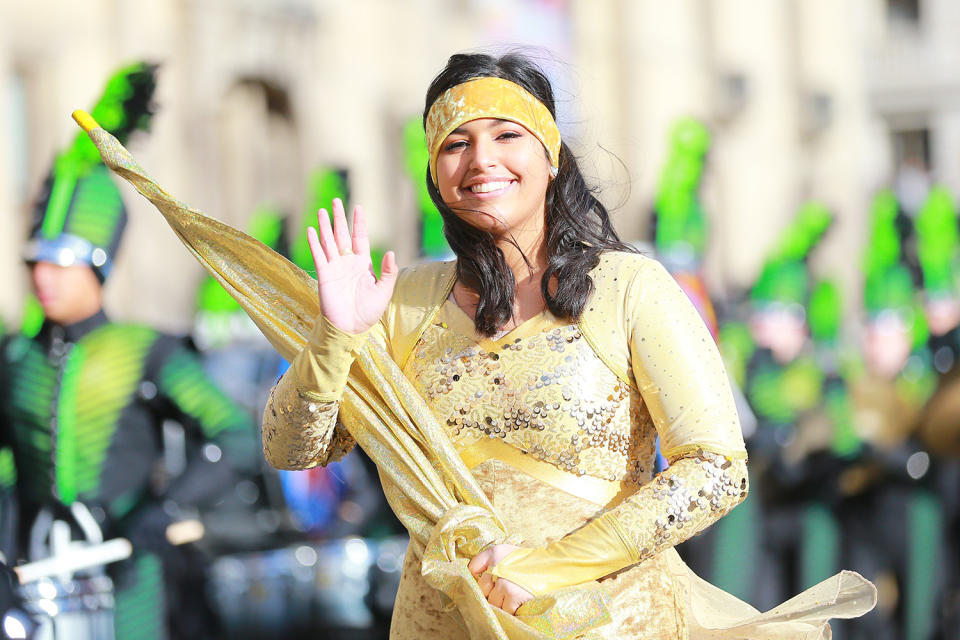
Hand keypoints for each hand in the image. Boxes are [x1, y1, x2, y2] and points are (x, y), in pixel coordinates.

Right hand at [306, 198, 397, 333]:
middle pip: (342, 235)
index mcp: (363, 264)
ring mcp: (335, 268)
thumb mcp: (384, 291)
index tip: (358, 207)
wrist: (351, 327)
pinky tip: (311, 230)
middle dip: (339, 218)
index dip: (359, 223)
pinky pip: (319, 256)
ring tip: (322, 210)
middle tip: (336, 201)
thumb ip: (389, 272)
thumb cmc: (369, 312)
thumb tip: (391, 252)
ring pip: (329, 242)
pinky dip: (315, 243)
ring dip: (325, 226)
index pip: (360, 238)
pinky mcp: (324, 275)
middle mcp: (347, 262)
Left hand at [468, 544, 533, 614]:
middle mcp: (495, 567)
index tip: (491, 583)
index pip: (473, 572)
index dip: (483, 581)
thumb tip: (470, 573)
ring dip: (501, 603)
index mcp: (493, 553)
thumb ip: (484, 559)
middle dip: (492, 593)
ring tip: (513, 595)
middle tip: (506, 590)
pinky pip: (504, 610)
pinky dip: (511, 610)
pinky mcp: (513, 595)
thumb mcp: (505, 551)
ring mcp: (504, 582)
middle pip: (482, 591)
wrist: (553, 567)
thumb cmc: (527, 561)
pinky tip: (519, 602)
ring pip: (493, 602)